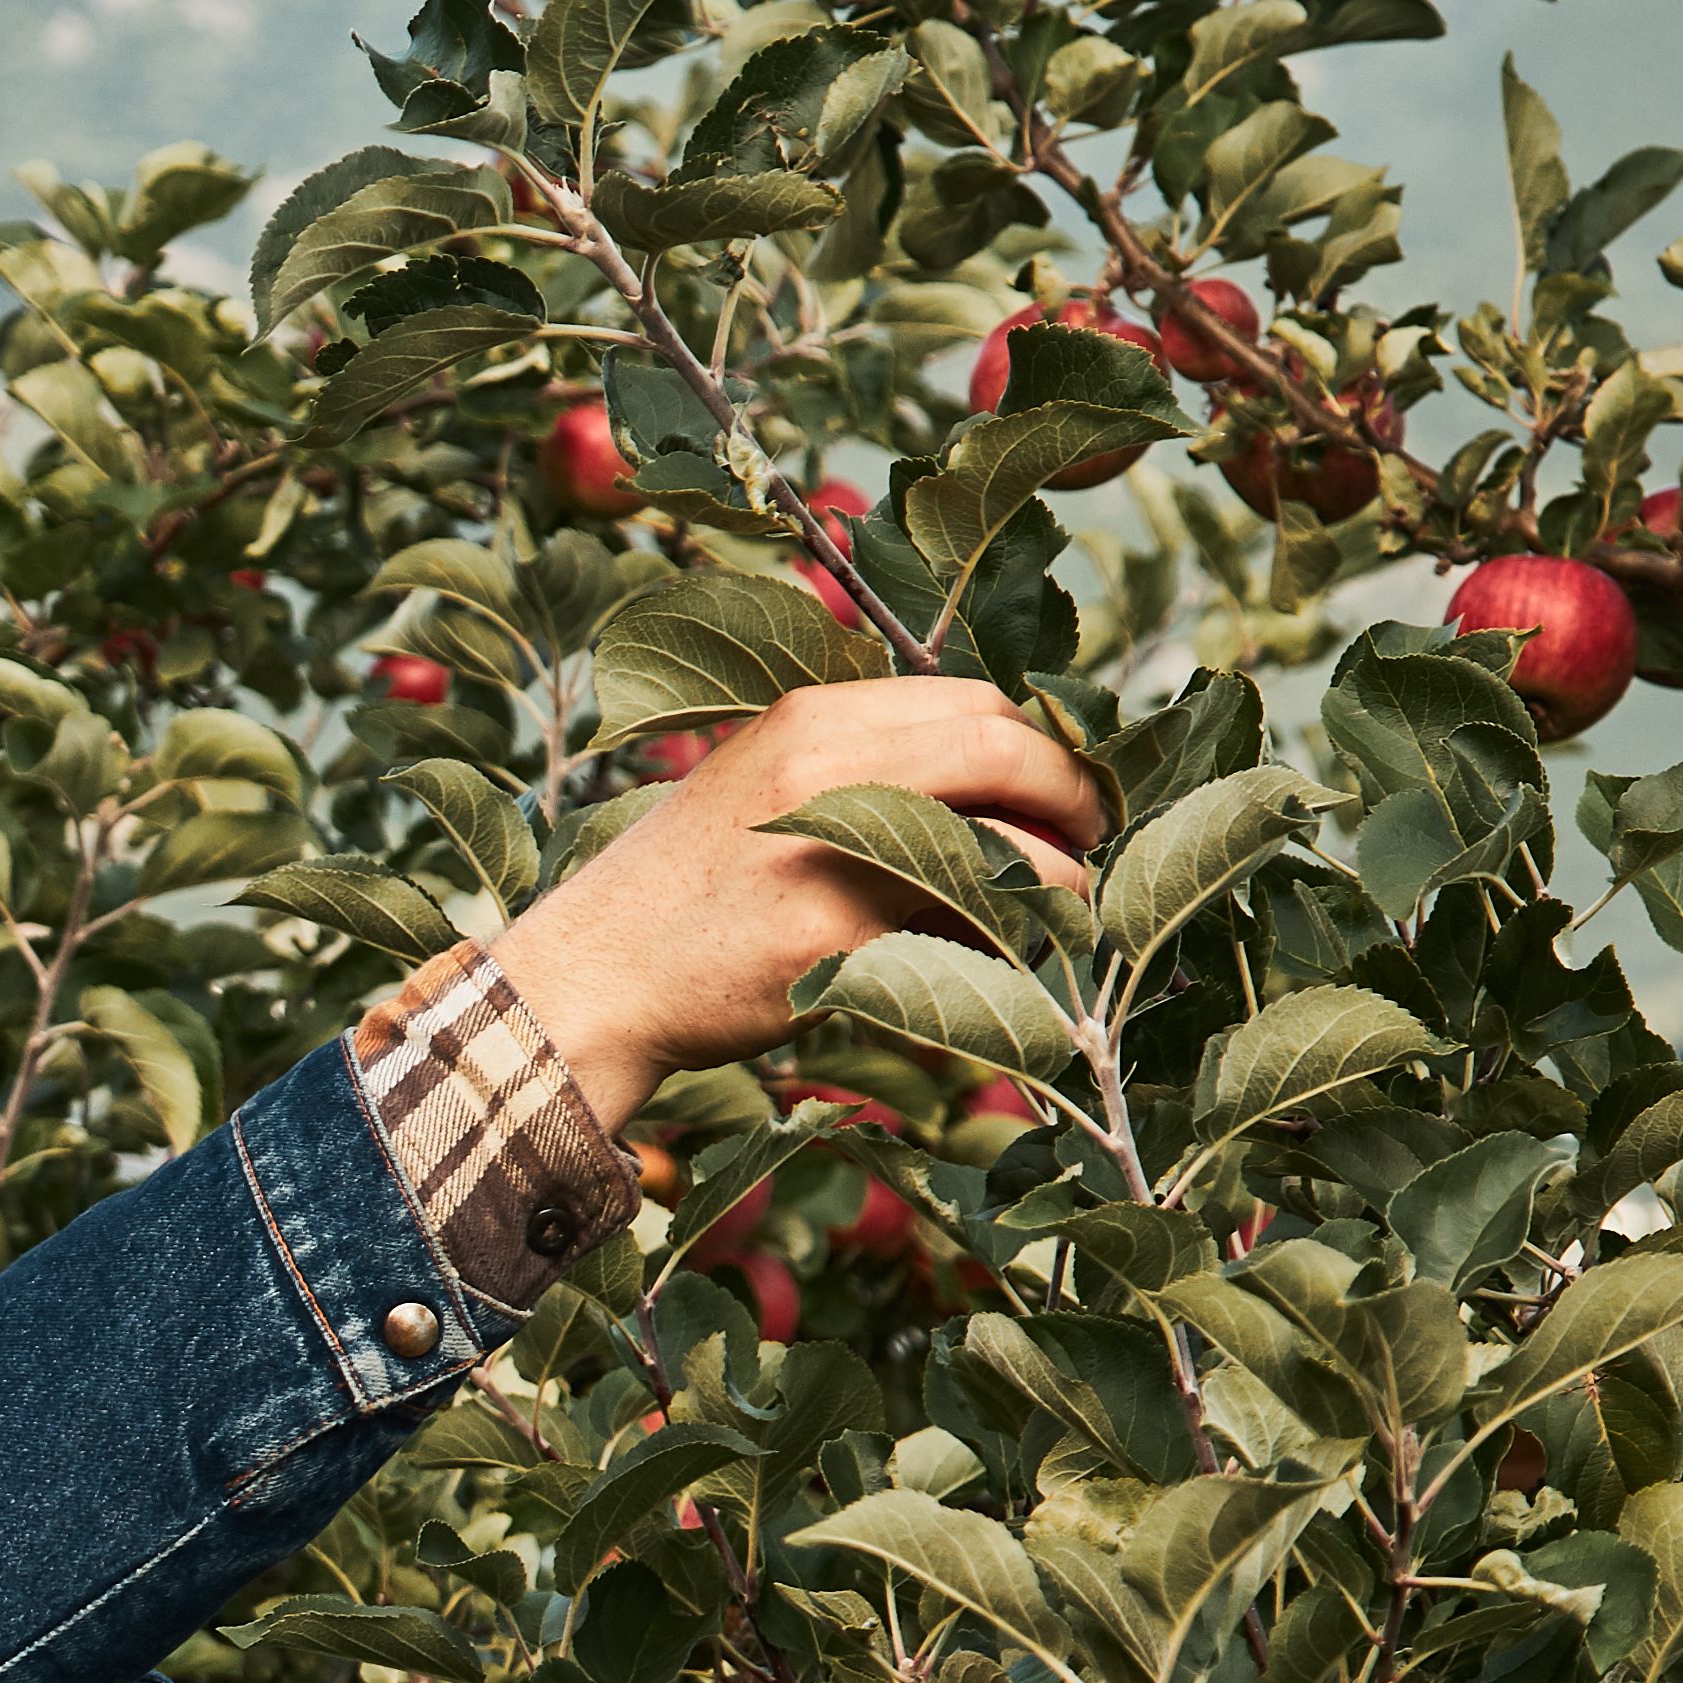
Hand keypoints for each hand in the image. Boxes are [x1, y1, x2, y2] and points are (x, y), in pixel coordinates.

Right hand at [478, 680, 1109, 1126]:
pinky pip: (964, 931)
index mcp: (810, 717)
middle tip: (1092, 839)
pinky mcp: (834, 935)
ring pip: (1006, 841)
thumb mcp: (764, 792)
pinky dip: (1009, 947)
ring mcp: (831, 848)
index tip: (1060, 789)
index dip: (1040, 743)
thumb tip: (998, 791)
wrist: (590, 981)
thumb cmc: (682, 896)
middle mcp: (826, 765)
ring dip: (1059, 877)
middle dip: (1073, 793)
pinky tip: (1008, 966)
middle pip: (1005, 747)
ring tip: (1064, 909)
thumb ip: (862, 772)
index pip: (973, 700)